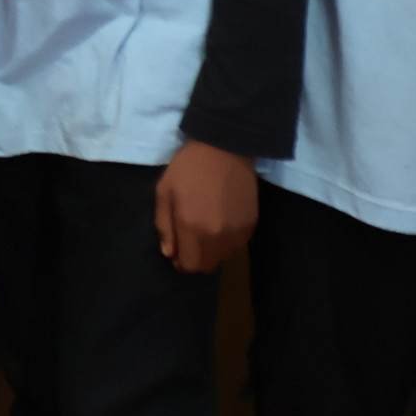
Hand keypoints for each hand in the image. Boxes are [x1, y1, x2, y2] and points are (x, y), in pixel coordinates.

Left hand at [153, 141, 258, 272]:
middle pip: (207, 266)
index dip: (181, 263)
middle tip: (189, 242)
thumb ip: (164, 225)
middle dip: (195, 260)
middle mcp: (216, 236)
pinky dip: (226, 242)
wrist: (224, 148)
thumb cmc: (188, 168)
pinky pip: (237, 246)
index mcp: (192, 227)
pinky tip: (220, 223)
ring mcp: (237, 232)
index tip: (176, 253)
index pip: (189, 265)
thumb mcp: (164, 191)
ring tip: (204, 230)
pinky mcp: (251, 225)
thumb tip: (169, 253)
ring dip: (211, 252)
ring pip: (223, 257)